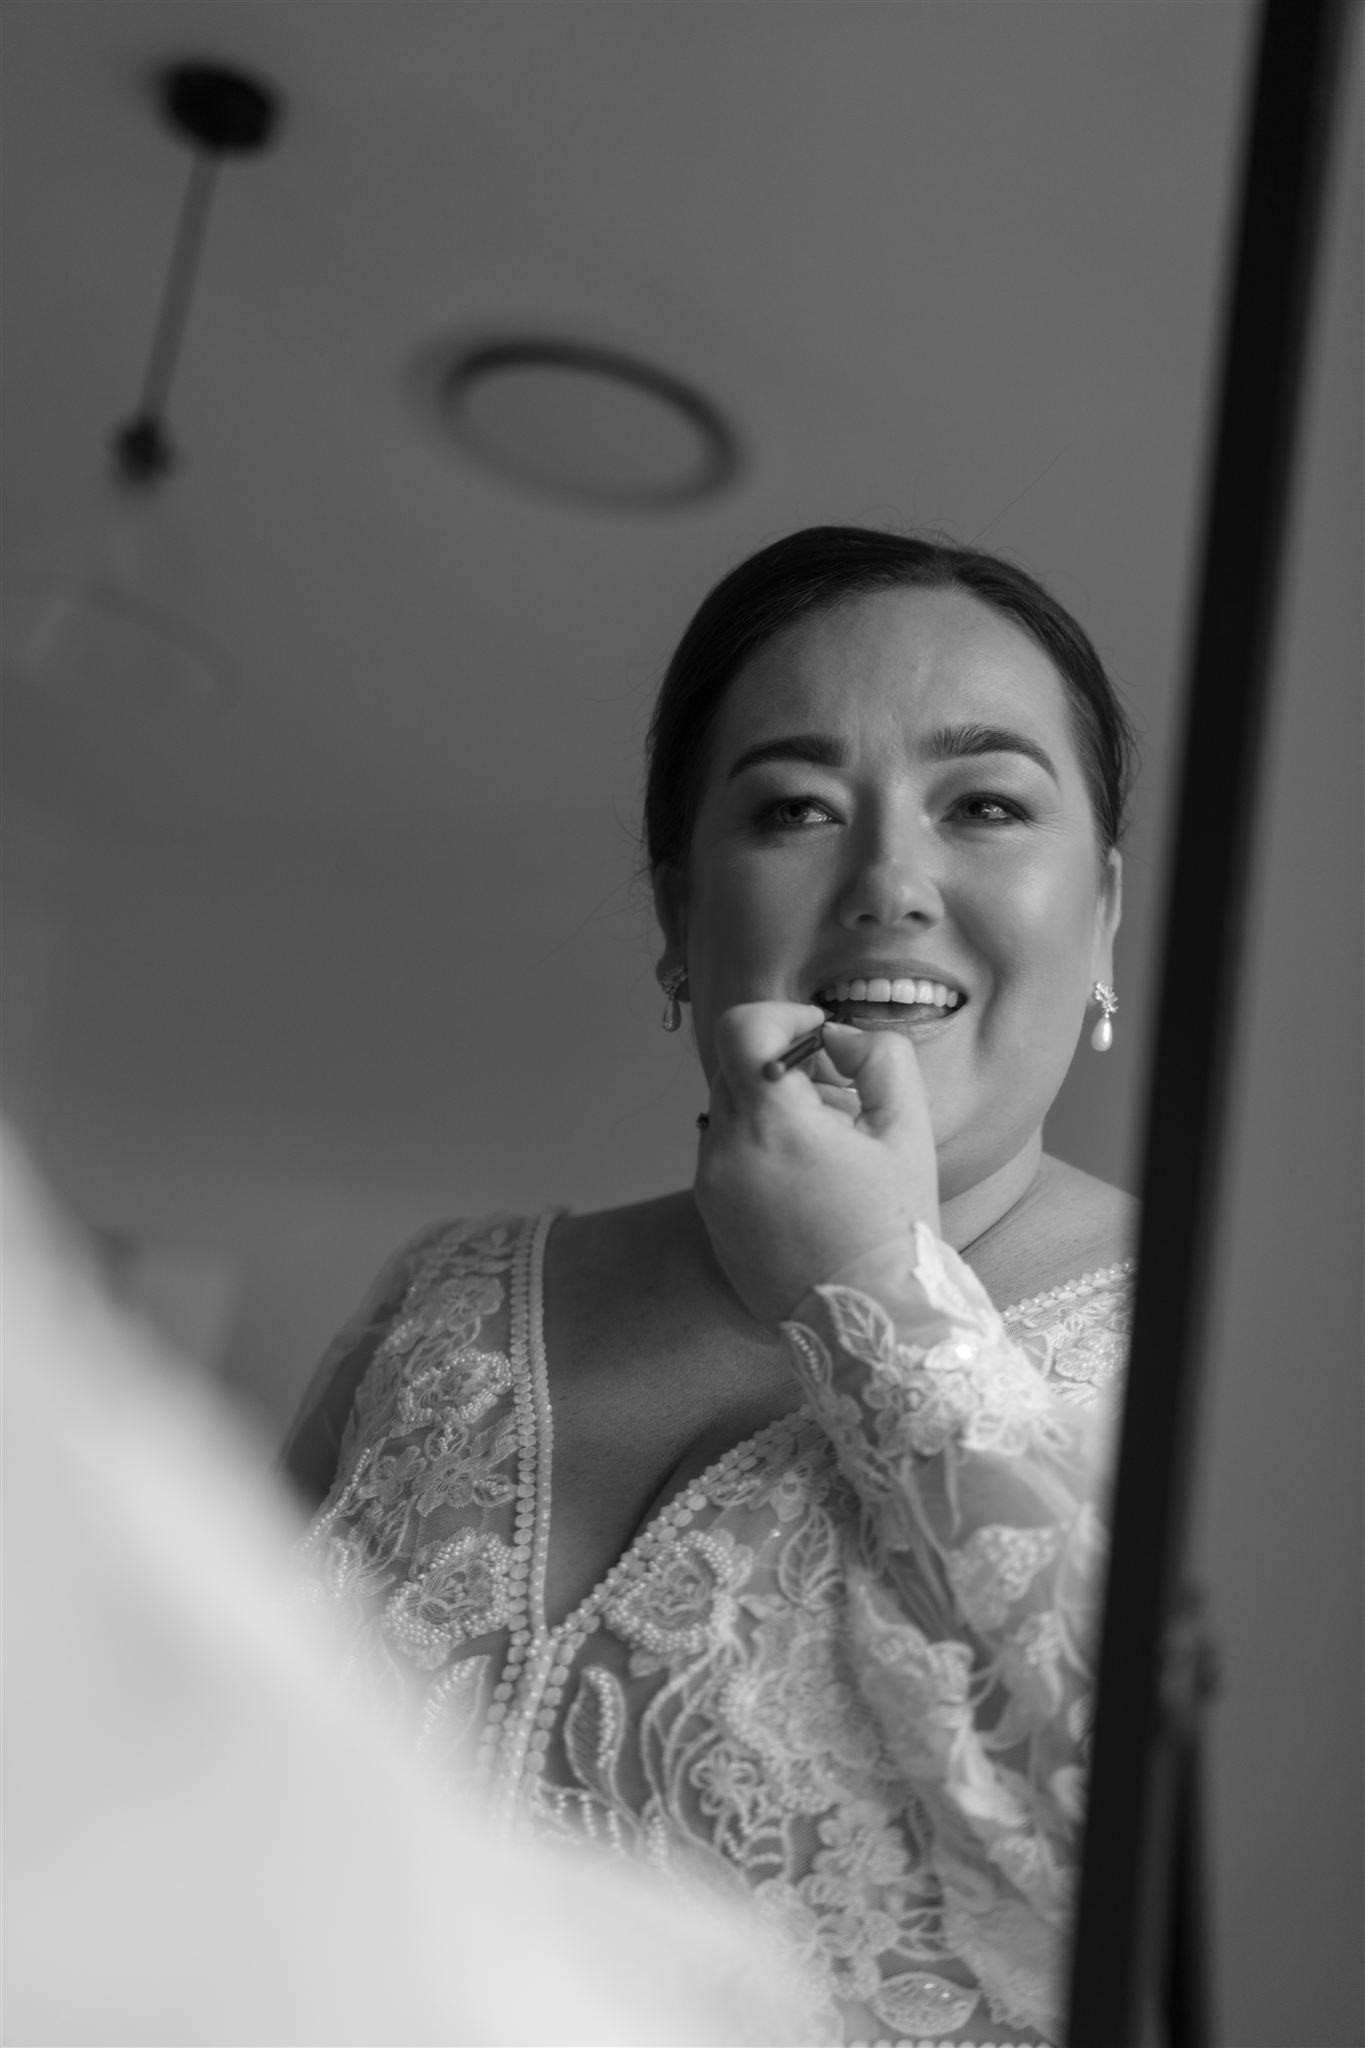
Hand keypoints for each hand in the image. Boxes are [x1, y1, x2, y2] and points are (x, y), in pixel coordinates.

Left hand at [694, 1002, 940, 1324]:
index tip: (821, 1038)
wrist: (869, 1326)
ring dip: (774, 1111)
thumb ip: (880, 1058)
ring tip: (830, 1150)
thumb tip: (838, 1037)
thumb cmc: (894, 1229)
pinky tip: (808, 1185)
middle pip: (738, 1069)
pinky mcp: (710, 1218)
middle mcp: (726, 1150)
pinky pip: (727, 1157)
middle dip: (787, 1066)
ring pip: (731, 1113)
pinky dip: (760, 1150)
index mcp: (773, 1122)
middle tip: (840, 1097)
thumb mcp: (909, 1131)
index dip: (783, 1016)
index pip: (741, 1029)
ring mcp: (711, 1187)